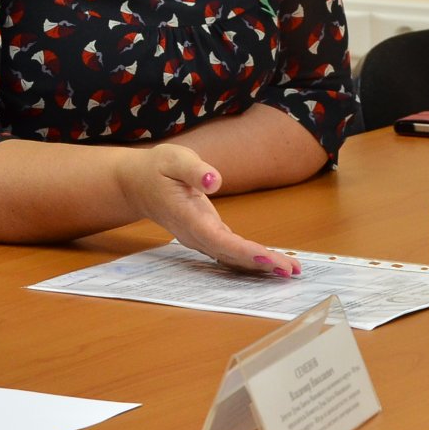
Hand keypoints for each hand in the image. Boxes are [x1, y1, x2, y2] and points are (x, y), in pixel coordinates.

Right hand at [127, 145, 300, 276]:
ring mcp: (200, 238)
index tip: (268, 258)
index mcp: (187, 216)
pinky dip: (250, 260)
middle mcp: (195, 234)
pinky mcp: (207, 236)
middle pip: (230, 254)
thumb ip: (194, 170)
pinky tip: (271, 263)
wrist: (137, 184)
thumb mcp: (173, 159)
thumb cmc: (156, 168)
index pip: (218, 239)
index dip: (243, 251)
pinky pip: (230, 253)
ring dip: (260, 266)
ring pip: (231, 258)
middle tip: (291, 270)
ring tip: (290, 270)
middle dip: (261, 264)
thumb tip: (215, 181)